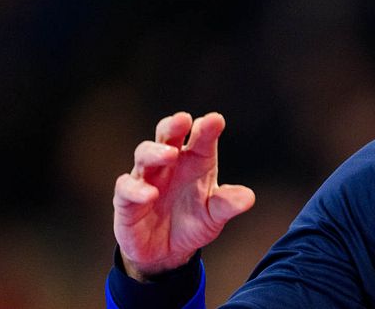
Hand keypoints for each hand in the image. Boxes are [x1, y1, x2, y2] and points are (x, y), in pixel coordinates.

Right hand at [113, 112, 255, 279]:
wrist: (166, 253)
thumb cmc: (191, 224)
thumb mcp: (213, 217)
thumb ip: (227, 204)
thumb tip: (248, 197)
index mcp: (194, 162)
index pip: (200, 139)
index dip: (207, 128)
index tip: (215, 121)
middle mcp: (169, 165)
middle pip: (167, 135)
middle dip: (173, 125)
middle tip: (183, 120)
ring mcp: (146, 179)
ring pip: (144, 154)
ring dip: (156, 151)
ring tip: (170, 154)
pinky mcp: (127, 200)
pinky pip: (126, 188)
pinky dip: (137, 189)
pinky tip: (151, 194)